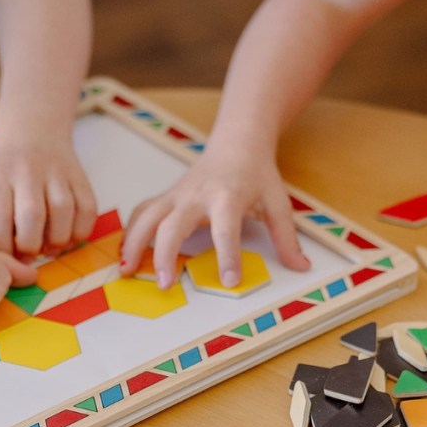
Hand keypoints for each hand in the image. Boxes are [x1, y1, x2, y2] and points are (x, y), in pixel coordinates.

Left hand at [0, 138, 96, 258]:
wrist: (31, 134)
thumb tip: (7, 251)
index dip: (5, 248)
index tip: (9, 256)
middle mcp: (27, 171)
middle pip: (32, 215)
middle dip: (31, 245)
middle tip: (30, 253)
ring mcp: (56, 172)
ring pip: (64, 211)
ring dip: (58, 240)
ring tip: (50, 247)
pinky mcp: (78, 176)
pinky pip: (87, 208)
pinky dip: (81, 230)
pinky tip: (69, 237)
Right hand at [120, 149, 309, 289]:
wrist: (236, 142)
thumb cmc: (257, 174)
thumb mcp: (278, 203)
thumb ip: (287, 238)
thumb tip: (301, 267)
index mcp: (228, 196)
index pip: (226, 228)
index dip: (227, 255)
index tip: (229, 281)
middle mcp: (197, 195)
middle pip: (174, 224)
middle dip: (166, 254)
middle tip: (164, 284)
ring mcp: (177, 194)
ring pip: (148, 216)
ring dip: (134, 242)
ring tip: (126, 269)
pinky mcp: (166, 197)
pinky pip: (143, 212)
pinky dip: (130, 231)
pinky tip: (124, 254)